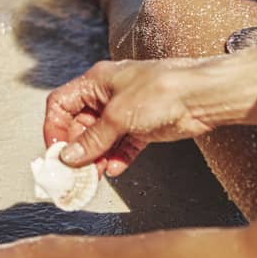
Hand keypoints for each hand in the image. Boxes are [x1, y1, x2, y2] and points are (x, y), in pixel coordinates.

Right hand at [43, 58, 213, 176]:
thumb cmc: (161, 91)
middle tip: (74, 171)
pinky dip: (117, 158)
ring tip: (94, 175)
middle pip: (80, 124)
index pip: (62, 103)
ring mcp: (126, 112)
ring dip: (96, 158)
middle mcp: (108, 96)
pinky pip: (122, 146)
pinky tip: (116, 169)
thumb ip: (93, 139)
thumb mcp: (118, 115)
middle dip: (77, 149)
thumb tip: (69, 156)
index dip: (54, 127)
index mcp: (96, 82)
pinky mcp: (142, 127)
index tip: (56, 151)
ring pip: (101, 138)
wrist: (202, 96)